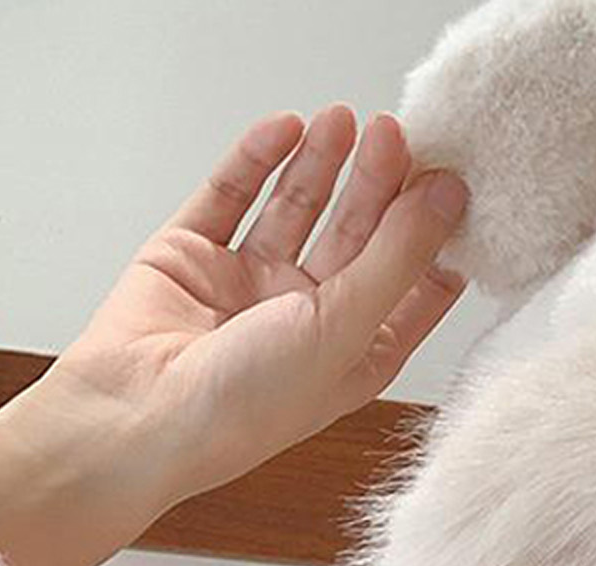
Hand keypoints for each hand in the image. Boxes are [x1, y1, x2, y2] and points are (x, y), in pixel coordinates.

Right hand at [0, 106, 469, 565]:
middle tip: (394, 132)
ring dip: (322, 164)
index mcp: (357, 352)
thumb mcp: (346, 327)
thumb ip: (398, 256)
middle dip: (378, 184)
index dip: (434, 235)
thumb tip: (448, 195)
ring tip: (345, 118)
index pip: (413, 286)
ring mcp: (251, 286)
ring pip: (297, 209)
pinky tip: (285, 129)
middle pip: (358, 236)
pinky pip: (231, 197)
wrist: (140, 416)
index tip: (456, 182)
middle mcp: (309, 319)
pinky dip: (257, 162)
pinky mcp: (194, 256)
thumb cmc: (249, 403)